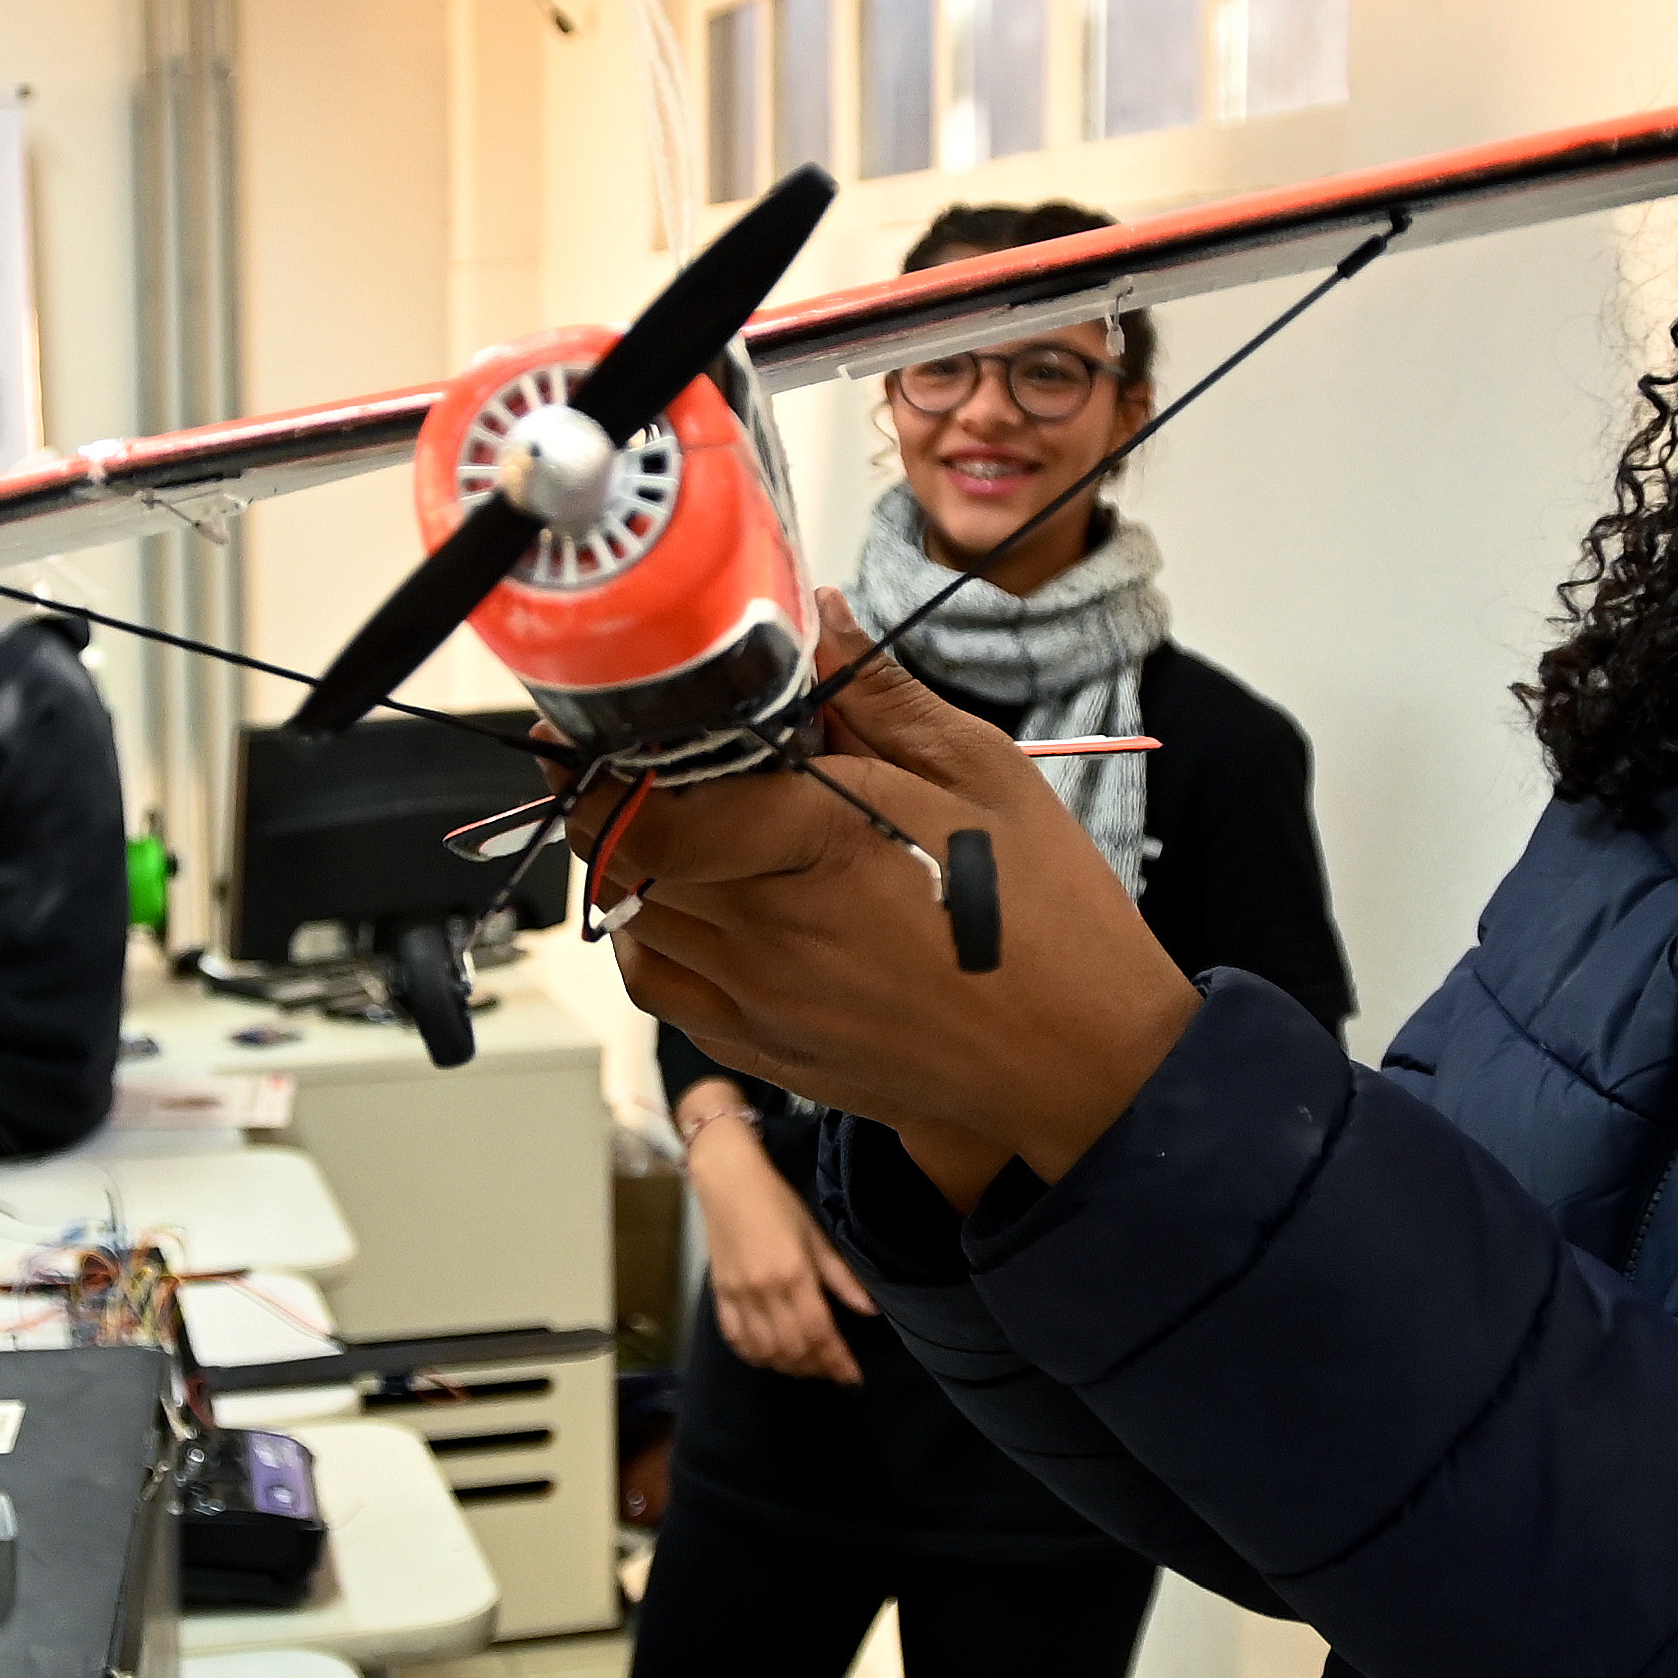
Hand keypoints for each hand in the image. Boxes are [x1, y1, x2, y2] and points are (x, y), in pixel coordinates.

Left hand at [612, 597, 1201, 1194]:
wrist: (1084, 1061)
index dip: (602, 762)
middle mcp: (767, 931)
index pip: (647, 805)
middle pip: (625, 859)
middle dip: (616, 801)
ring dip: (629, 868)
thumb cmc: (1047, 915)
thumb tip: (815, 615)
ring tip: (668, 824)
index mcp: (815, 844)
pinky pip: (663, 993)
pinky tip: (688, 905)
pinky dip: (649, 941)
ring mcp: (759, 1001)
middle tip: (637, 759)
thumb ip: (880, 694)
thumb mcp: (981, 774)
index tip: (594, 726)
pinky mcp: (766, 1050)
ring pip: (631, 924)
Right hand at [682, 1102, 869, 1382]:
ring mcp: (739, 1296)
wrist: (729, 1183)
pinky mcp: (720, 1296)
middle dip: (817, 1368)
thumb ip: (842, 1278)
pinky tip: (771, 1358)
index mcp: (794, 1275)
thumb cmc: (779, 1204)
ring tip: (808, 1367)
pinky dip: (756, 1357)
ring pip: (765, 1351)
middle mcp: (765, 1292)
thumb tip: (870, 1311)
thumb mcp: (817, 1237)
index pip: (820, 1332)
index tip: (853, 1378)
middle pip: (793, 1348)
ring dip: (789, 1367)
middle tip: (834, 1373)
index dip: (838, 1361)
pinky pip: (736, 1340)